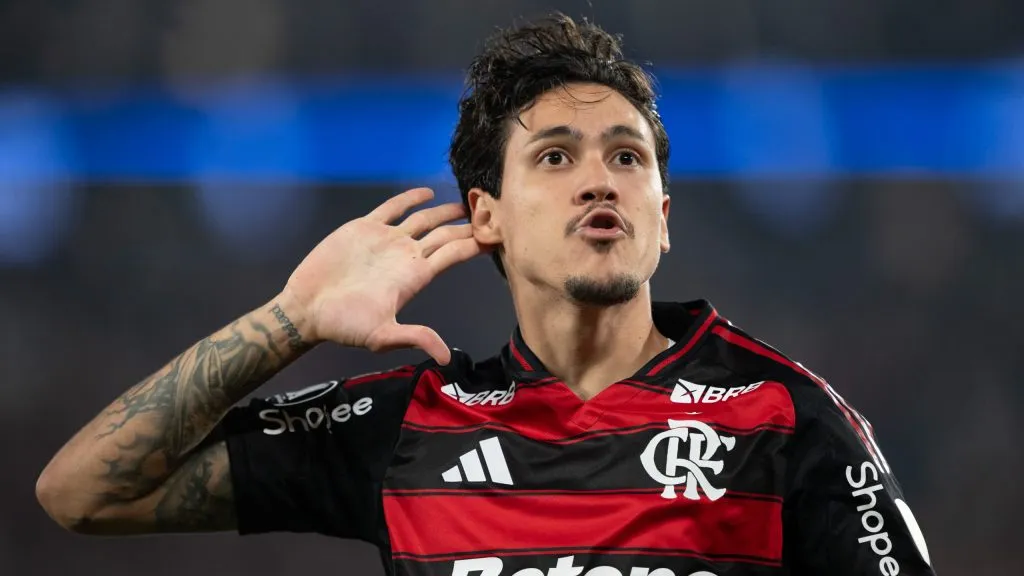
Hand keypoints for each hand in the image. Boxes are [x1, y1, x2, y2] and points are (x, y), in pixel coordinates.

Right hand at [281, 188, 487, 364]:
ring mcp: (387, 240)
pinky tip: (426, 193)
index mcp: (415, 276)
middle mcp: (406, 256)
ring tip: (466, 201)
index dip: (474, 245)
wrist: (307, 309)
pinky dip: (409, 199)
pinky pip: (392, 208)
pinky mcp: (365, 228)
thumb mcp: (381, 336)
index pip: (453, 255)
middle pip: (445, 234)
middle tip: (490, 211)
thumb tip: (446, 358)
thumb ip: (415, 337)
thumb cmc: (343, 324)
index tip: (496, 235)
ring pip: (424, 219)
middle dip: (467, 225)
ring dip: (444, 210)